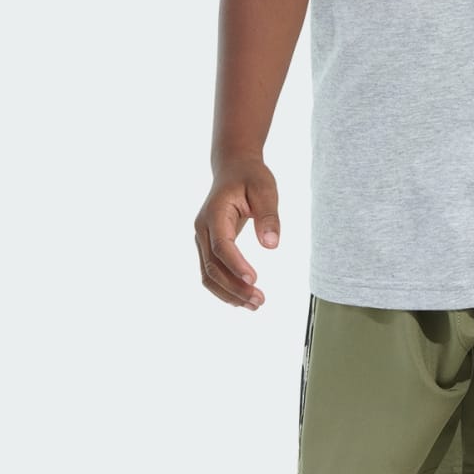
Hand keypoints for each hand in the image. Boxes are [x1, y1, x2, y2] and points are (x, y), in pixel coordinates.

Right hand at [195, 158, 280, 309]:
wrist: (232, 168)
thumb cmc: (250, 177)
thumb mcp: (265, 189)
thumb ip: (268, 215)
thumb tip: (272, 245)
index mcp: (215, 213)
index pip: (222, 245)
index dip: (236, 265)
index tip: (254, 280)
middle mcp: (203, 228)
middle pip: (212, 266)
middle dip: (235, 287)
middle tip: (260, 300)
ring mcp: (202, 239)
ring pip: (207, 274)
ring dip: (229, 293)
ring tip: (256, 304)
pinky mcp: (207, 246)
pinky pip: (210, 272)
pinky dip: (224, 288)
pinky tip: (242, 298)